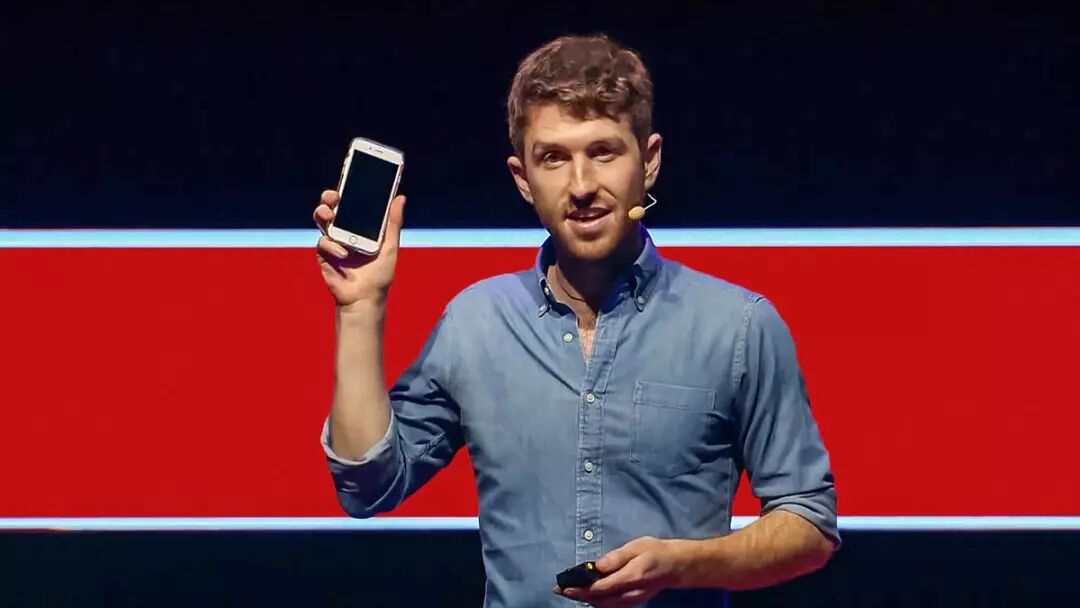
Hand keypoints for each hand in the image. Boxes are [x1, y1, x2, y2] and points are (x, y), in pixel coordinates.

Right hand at [313, 190, 405, 310]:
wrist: (365, 298)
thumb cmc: (379, 274)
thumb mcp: (389, 246)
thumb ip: (393, 223)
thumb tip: (400, 197)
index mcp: (360, 225)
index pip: (353, 201)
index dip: (350, 188)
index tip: (353, 176)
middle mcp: (344, 229)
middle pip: (332, 206)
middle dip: (330, 196)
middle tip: (335, 195)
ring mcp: (333, 240)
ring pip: (321, 219)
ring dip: (323, 212)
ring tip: (330, 214)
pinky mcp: (324, 254)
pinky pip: (323, 242)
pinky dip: (332, 246)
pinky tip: (344, 254)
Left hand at [554, 536, 689, 606]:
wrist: (677, 566)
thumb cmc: (657, 552)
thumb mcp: (638, 546)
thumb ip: (617, 557)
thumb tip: (598, 565)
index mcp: (631, 577)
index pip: (601, 588)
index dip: (581, 589)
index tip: (565, 586)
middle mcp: (630, 593)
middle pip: (599, 600)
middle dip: (578, 596)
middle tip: (559, 590)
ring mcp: (632, 600)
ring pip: (604, 605)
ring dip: (586, 599)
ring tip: (569, 592)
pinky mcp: (632, 601)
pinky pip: (610, 604)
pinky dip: (597, 600)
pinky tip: (588, 595)